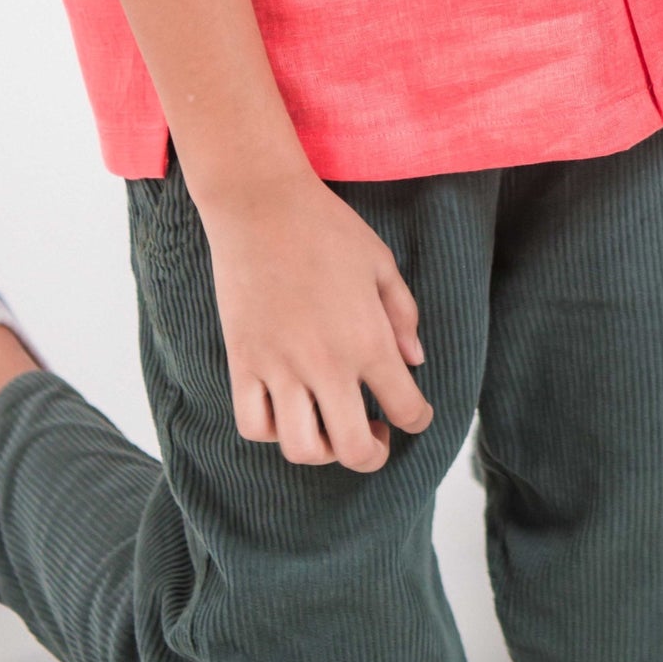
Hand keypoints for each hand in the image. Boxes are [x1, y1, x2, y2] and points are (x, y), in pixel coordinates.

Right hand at [201, 171, 432, 469]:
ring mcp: (280, 368)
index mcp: (368, 339)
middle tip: (375, 438)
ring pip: (301, 450)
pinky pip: (254, 425)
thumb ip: (403, 315)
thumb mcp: (380, 263)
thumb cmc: (327, 228)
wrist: (261, 205)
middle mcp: (326, 364)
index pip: (405, 408)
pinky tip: (288, 411)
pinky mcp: (243, 362)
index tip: (415, 416)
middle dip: (372, 456)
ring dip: (323, 452)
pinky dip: (273, 432)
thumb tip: (415, 361)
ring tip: (331, 429)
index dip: (419, 419)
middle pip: (353, 450)